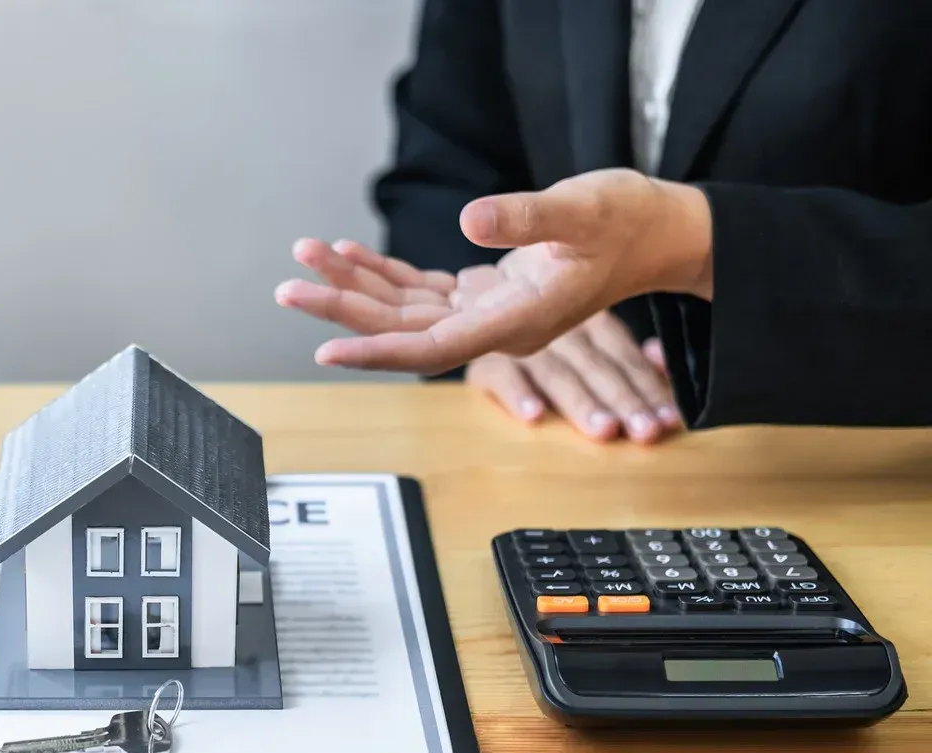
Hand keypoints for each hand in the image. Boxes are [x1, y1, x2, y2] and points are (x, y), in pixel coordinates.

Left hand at [276, 168, 711, 373]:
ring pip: (404, 308)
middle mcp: (492, 324)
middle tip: (288, 291)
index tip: (328, 349)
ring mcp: (485, 309)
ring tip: (303, 261)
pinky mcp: (483, 290)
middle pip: (403, 329)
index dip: (377, 349)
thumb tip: (469, 220)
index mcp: (515, 320)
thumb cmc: (628, 222)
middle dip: (343, 310)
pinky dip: (382, 272)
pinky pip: (420, 288)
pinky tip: (345, 253)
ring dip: (353, 287)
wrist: (656, 234)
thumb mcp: (584, 210)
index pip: (431, 347)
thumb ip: (528, 218)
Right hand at [464, 308, 680, 442]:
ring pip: (557, 375)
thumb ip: (623, 352)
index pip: (624, 357)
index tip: (671, 420)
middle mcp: (558, 330)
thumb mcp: (586, 332)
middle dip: (624, 401)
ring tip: (604, 430)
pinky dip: (517, 394)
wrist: (471, 306)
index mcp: (588, 320)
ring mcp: (519, 346)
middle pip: (597, 369)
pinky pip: (501, 377)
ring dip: (581, 403)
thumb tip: (659, 360)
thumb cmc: (543, 330)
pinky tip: (534, 415)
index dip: (648, 389)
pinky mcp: (484, 363)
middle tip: (645, 431)